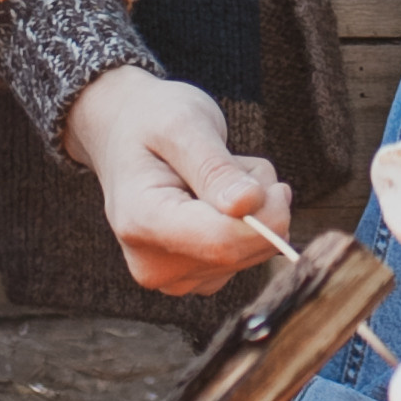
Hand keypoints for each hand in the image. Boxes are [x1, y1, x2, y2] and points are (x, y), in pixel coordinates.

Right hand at [63, 65, 290, 295]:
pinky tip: (218, 198)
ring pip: (250, 255)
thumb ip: (215, 168)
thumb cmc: (151, 121)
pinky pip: (245, 259)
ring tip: (218, 177)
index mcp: (141, 220)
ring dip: (254, 212)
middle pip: (241, 252)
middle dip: (260, 207)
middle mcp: (152, 261)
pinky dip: (247, 226)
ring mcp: (172, 276)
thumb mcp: (183, 124)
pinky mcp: (192, 278)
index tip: (276, 185)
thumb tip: (248, 205)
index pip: (223, 242)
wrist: (124, 133)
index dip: (266, 217)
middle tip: (237, 168)